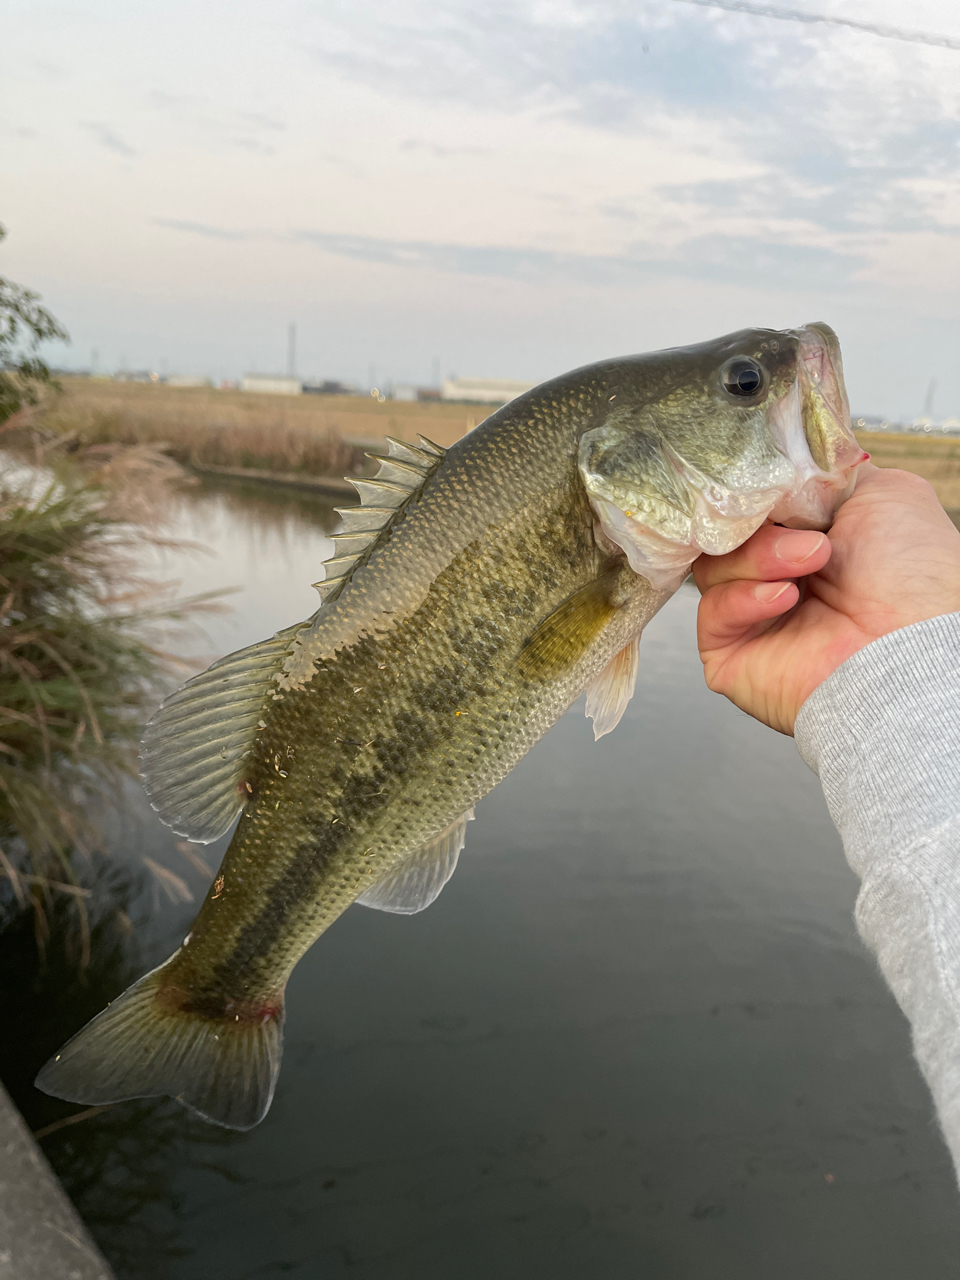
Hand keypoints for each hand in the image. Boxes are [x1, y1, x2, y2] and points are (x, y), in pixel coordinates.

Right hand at [692, 463, 959, 734]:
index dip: (751, 489)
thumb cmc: (915, 580)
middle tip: (807, 533)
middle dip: (759, 523)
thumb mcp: (881, 492)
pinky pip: (709, 614)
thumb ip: (823, 474)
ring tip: (810, 563)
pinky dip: (742, 598)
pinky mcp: (731, 655)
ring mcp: (753, 617)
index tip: (767, 482)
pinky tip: (785, 598)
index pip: (750, 504)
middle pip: (724, 530)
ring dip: (758, 556)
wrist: (914, 649)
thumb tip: (779, 468)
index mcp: (808, 538)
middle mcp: (778, 576)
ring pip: (711, 566)